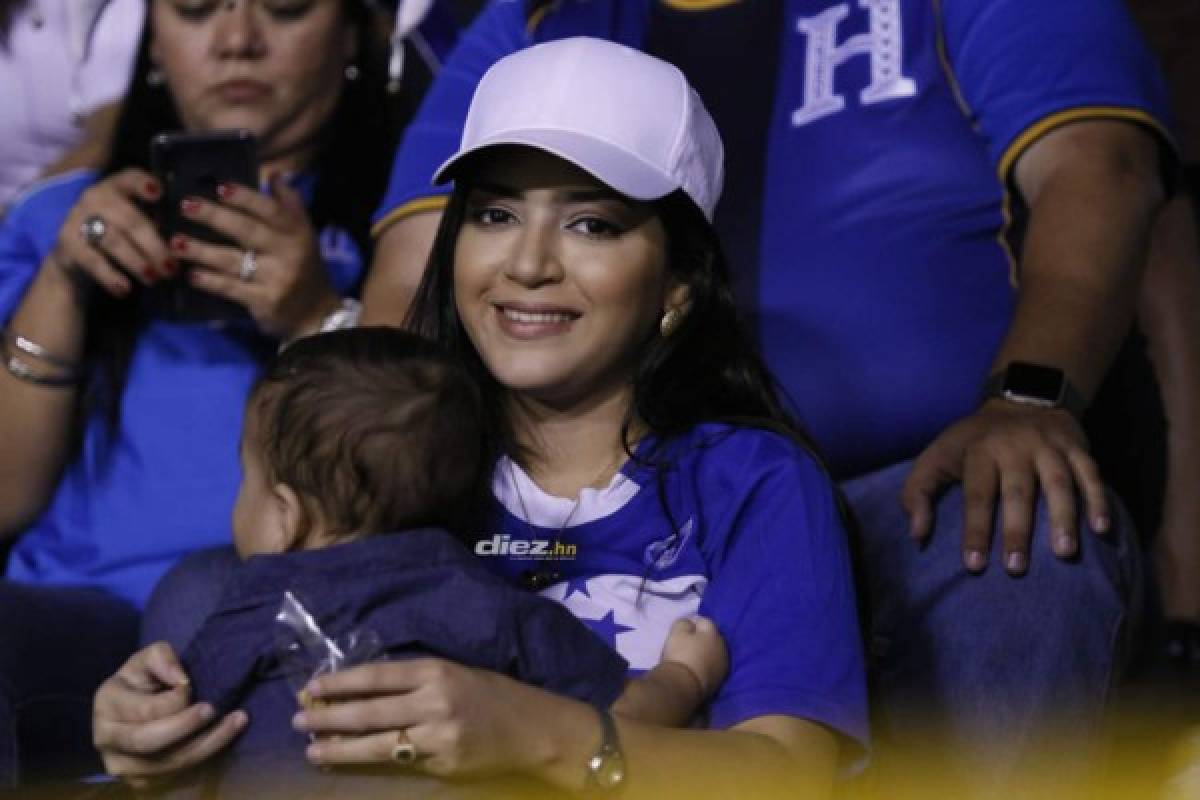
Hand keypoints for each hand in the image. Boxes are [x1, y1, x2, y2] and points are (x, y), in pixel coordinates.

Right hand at [51, 168, 173, 297]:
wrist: (75, 256)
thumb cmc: (118, 234)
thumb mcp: (136, 222)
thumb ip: (156, 222)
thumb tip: (182, 241)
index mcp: (116, 187)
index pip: (129, 178)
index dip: (143, 184)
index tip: (158, 195)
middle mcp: (95, 197)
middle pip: (130, 220)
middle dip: (154, 246)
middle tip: (171, 268)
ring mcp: (78, 218)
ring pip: (113, 241)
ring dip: (137, 262)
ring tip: (153, 279)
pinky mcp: (67, 242)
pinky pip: (92, 260)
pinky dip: (111, 276)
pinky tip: (125, 288)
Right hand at [93, 641, 246, 790]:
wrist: (139, 708)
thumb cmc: (145, 679)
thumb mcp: (148, 658)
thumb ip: (161, 657)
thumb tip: (180, 679)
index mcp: (107, 704)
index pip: (144, 710)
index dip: (174, 700)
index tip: (192, 686)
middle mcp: (107, 739)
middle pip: (149, 742)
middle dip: (186, 726)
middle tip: (214, 709)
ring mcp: (122, 765)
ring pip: (167, 763)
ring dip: (208, 744)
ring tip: (236, 721)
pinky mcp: (141, 781)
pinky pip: (176, 775)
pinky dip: (205, 757)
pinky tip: (225, 738)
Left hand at [170, 175, 339, 338]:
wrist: (317, 314)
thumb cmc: (303, 266)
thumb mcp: (304, 234)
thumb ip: (289, 205)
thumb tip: (275, 175)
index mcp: (297, 231)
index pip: (270, 209)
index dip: (245, 197)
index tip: (220, 187)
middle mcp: (289, 253)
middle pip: (247, 230)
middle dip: (214, 217)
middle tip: (186, 206)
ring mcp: (277, 278)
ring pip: (233, 260)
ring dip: (202, 250)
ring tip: (177, 242)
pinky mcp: (266, 301)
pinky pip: (232, 288)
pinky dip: (210, 281)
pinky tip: (192, 274)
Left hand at [293, 657, 566, 778]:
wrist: (534, 729)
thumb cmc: (493, 696)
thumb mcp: (454, 674)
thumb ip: (415, 683)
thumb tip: (363, 691)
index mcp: (436, 671)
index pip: (376, 676)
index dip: (340, 682)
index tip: (310, 687)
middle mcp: (434, 700)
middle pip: (370, 710)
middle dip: (329, 715)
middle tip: (297, 719)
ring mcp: (438, 735)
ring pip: (378, 742)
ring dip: (339, 747)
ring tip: (311, 750)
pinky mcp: (443, 764)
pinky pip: (399, 762)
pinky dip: (369, 762)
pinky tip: (347, 763)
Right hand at [661, 616, 727, 698]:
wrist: (684, 686)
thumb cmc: (680, 654)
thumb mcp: (677, 633)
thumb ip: (684, 623)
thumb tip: (689, 623)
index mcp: (714, 633)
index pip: (704, 621)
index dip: (693, 620)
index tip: (683, 624)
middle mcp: (722, 647)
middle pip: (712, 637)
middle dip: (702, 636)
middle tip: (688, 639)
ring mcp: (723, 665)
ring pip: (714, 653)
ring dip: (706, 651)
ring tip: (693, 654)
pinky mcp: (719, 680)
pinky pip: (712, 666)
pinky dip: (706, 664)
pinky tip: (697, 667)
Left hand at [902, 400, 1109, 574]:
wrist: (1021, 397)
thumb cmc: (973, 441)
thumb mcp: (936, 456)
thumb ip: (918, 492)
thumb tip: (917, 534)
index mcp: (979, 451)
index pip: (976, 495)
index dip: (975, 530)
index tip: (974, 565)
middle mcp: (1015, 446)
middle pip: (1017, 491)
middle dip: (1017, 531)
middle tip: (1016, 569)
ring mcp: (1049, 446)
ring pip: (1059, 482)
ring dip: (1063, 517)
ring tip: (1064, 553)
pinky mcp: (1076, 446)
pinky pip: (1091, 473)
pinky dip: (1098, 499)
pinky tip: (1102, 528)